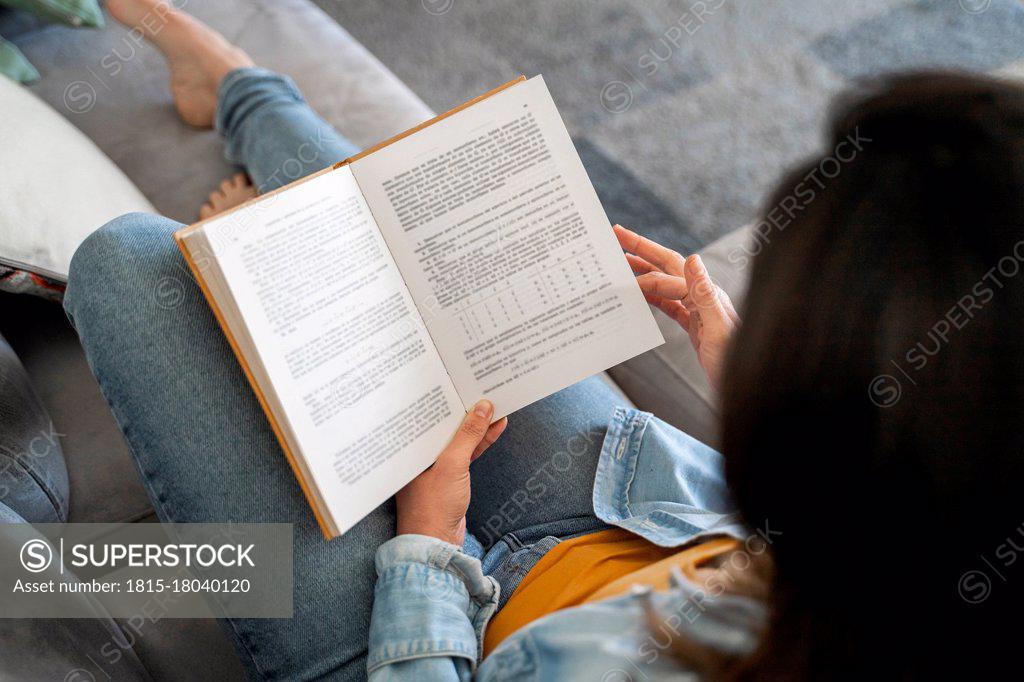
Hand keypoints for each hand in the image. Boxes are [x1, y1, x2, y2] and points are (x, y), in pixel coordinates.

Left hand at [396, 400, 507, 545]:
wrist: (435, 544)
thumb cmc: (432, 506)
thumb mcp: (452, 465)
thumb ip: (468, 435)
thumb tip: (483, 407)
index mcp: (412, 447)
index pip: (429, 415)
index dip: (447, 397)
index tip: (464, 382)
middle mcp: (421, 452)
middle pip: (446, 424)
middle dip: (465, 409)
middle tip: (483, 387)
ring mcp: (436, 464)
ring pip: (459, 438)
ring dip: (478, 425)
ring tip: (497, 403)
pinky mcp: (451, 476)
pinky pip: (467, 453)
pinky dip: (481, 442)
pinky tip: (496, 428)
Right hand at [614, 224, 738, 389]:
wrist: (745, 384)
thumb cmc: (734, 359)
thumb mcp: (717, 327)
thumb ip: (705, 294)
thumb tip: (692, 259)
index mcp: (705, 293)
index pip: (669, 271)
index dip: (645, 260)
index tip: (622, 252)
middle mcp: (701, 296)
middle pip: (665, 267)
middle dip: (641, 251)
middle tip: (617, 237)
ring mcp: (697, 309)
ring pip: (664, 284)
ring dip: (643, 272)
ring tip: (622, 263)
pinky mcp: (694, 325)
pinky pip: (669, 305)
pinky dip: (652, 297)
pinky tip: (640, 296)